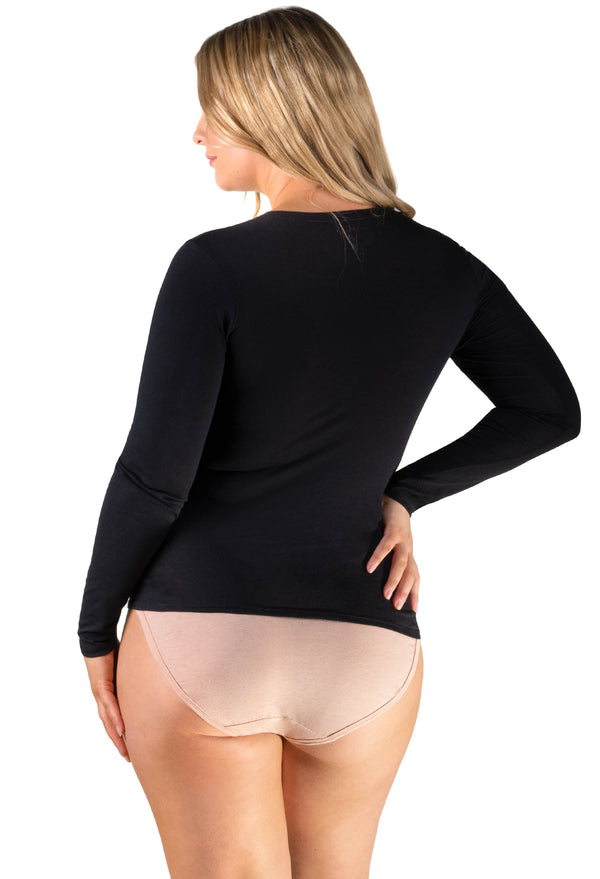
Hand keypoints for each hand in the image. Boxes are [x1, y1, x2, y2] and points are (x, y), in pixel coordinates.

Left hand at [83, 646, 129, 761]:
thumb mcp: (128, 671)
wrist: (97, 641)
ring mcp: (100, 693)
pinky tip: (121, 729)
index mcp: (108, 696)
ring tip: (125, 751)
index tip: (130, 748)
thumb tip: (153, 683)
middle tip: (128, 759)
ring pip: (108, 720)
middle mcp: (102, 698)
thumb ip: (136, 680)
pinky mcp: (100, 685)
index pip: (114, 720)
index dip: (121, 735)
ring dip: (116, 737)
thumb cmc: (113, 652)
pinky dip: (115, 718)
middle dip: (118, 743)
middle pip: (109, 726)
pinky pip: (110, 705)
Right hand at [366, 495, 419, 612]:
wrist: (397, 499)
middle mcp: (408, 549)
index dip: (415, 593)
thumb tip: (375, 575)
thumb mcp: (394, 543)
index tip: (414, 610)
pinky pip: (386, 546)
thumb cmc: (392, 523)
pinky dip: (378, 557)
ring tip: (386, 594)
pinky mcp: (393, 530)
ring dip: (394, 580)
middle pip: (410, 574)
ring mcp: (402, 540)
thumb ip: (390, 558)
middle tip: (396, 607)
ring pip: (401, 563)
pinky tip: (369, 568)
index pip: (415, 577)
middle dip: (404, 591)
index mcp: (408, 554)